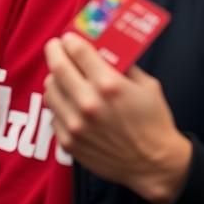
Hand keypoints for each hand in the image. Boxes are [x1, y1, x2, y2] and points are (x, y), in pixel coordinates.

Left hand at [43, 32, 191, 203]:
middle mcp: (88, 103)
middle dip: (55, 51)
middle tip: (56, 47)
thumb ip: (123, 65)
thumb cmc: (153, 122)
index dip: (70, 40)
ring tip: (62, 75)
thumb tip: (102, 48)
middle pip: (57, 66)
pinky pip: (53, 114)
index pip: (77, 51)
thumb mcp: (147, 86)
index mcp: (109, 85)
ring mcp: (75, 125)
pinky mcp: (68, 142)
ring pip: (50, 89)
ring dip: (54, 78)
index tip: (68, 37)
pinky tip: (69, 102)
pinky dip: (59, 104)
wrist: (154, 165)